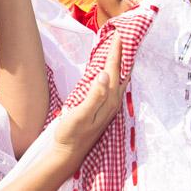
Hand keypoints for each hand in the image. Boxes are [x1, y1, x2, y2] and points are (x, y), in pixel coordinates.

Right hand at [53, 36, 125, 161]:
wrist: (68, 154)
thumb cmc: (70, 134)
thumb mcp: (80, 115)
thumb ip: (93, 96)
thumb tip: (104, 74)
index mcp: (108, 100)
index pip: (113, 71)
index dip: (116, 53)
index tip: (117, 36)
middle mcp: (112, 103)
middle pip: (121, 74)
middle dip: (122, 56)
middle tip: (122, 38)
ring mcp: (109, 108)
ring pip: (119, 80)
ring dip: (121, 65)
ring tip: (121, 52)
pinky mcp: (104, 111)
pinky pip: (114, 87)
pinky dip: (115, 75)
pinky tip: (112, 74)